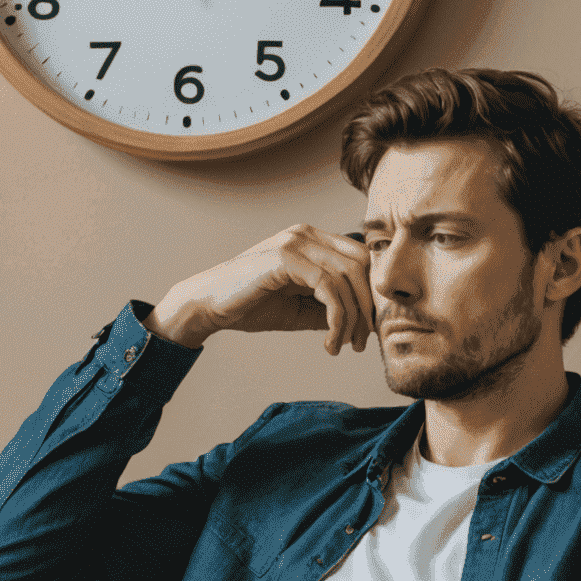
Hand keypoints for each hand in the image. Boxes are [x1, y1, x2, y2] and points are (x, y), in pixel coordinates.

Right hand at [146, 224, 373, 353]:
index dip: (372, 293)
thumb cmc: (251, 305)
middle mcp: (306, 234)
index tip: (368, 329)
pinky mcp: (285, 256)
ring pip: (347, 278)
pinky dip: (336, 319)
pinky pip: (328, 288)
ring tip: (342, 347)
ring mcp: (295, 241)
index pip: (361, 258)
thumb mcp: (302, 309)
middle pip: (361, 265)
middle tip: (359, 343)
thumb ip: (333, 307)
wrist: (208, 306)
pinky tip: (329, 343)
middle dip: (366, 308)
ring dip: (352, 319)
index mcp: (312, 240)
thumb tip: (370, 322)